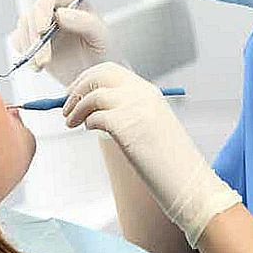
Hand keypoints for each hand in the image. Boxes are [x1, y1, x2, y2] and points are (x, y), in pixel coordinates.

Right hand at [9, 0, 118, 86]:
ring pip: (23, 27)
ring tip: (43, 65)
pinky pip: (18, 41)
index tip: (44, 30)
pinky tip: (38, 66)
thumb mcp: (101, 37)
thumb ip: (86, 22)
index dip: (42, 7)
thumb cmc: (103, 52)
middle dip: (35, 38)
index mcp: (72, 0)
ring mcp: (41, 24)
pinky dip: (25, 54)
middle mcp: (54, 8)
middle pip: (33, 12)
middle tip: (45, 60)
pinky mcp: (32, 40)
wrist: (94, 74)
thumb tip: (60, 14)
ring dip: (30, 48)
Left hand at [62, 62, 241, 245]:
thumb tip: (92, 108)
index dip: (87, 79)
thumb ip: (127, 110)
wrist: (187, 180)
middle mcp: (142, 94)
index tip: (75, 92)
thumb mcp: (150, 124)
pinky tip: (88, 129)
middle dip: (77, 87)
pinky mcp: (126, 125)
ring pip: (93, 94)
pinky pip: (95, 116)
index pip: (110, 71)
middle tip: (65, 104)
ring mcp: (135, 107)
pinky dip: (86, 121)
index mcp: (148, 91)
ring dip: (76, 107)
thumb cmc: (167, 160)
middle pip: (99, 75)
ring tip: (70, 122)